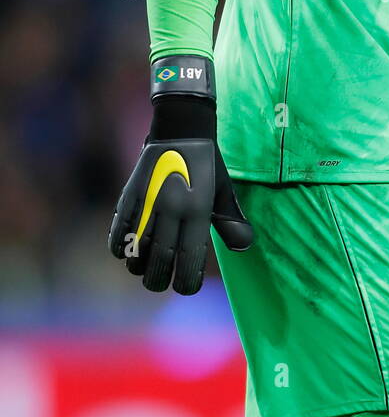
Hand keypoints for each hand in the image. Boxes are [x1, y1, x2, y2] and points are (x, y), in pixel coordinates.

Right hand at [108, 56, 251, 293]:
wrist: (181, 129)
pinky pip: (117, 230)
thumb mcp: (224, 191)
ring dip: (138, 266)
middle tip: (160, 282)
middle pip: (159, 261)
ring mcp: (148, 202)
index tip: (185, 287)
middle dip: (159, 280)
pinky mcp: (130, 196)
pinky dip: (118, 247)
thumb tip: (243, 246)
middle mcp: (172, 209)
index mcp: (198, 210)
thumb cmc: (207, 165)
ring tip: (144, 267)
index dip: (186, 281)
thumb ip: (231, 221)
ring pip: (136, 250)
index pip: (189, 259)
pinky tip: (125, 251)